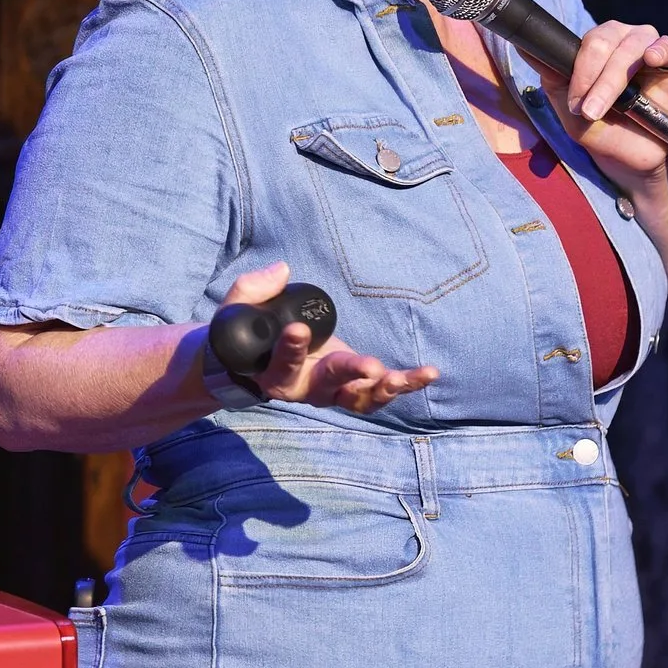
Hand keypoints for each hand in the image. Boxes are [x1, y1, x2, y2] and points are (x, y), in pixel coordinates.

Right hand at [217, 262, 436, 413]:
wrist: (253, 363)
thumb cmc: (245, 332)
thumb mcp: (240, 307)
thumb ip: (255, 288)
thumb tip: (283, 270)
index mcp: (274, 372)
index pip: (282, 362)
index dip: (291, 348)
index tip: (298, 329)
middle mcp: (304, 387)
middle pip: (329, 384)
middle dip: (350, 373)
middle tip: (371, 366)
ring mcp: (332, 390)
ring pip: (360, 397)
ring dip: (384, 388)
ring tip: (407, 377)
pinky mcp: (352, 384)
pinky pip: (379, 391)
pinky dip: (404, 384)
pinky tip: (428, 373)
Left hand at [535, 21, 667, 188]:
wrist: (629, 169)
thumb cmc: (599, 134)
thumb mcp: (568, 111)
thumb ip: (554, 79)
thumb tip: (530, 47)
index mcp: (607, 52)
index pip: (596, 39)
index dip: (584, 65)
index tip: (574, 100)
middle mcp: (637, 51)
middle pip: (625, 41)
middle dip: (604, 75)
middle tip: (593, 110)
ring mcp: (667, 69)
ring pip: (660, 45)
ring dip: (652, 55)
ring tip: (650, 65)